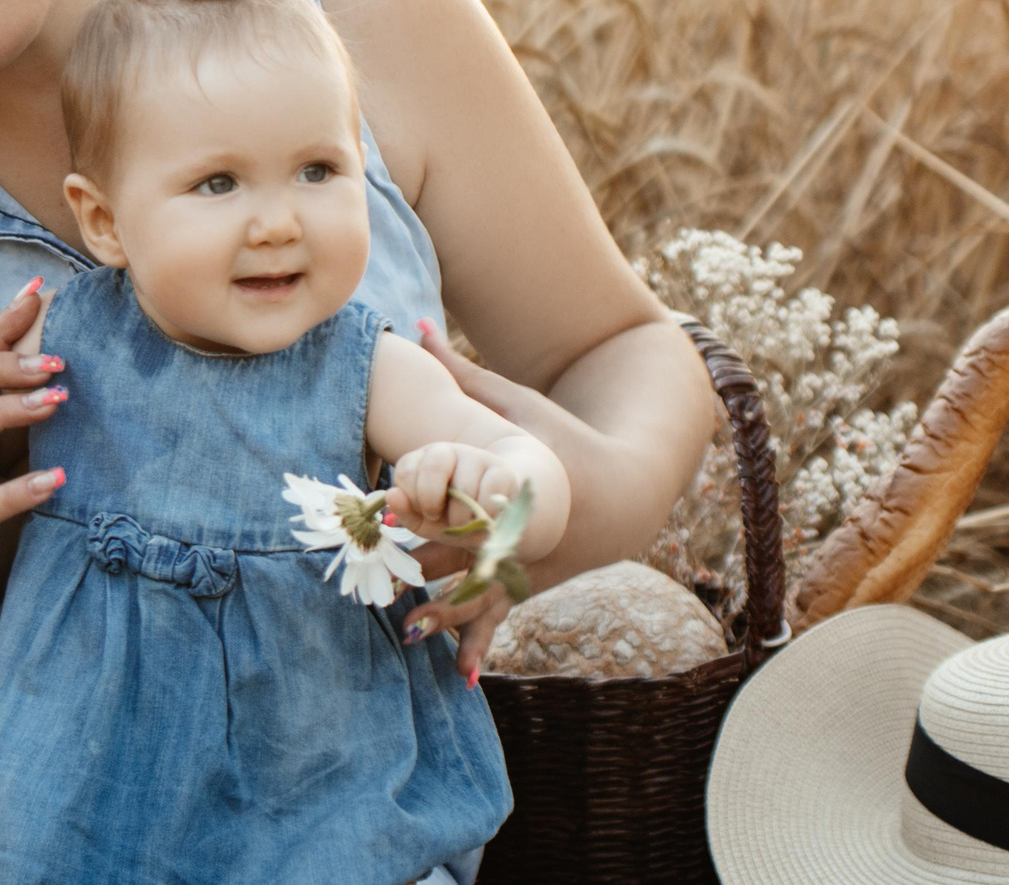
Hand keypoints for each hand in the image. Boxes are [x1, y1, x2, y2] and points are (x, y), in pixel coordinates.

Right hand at [0, 278, 70, 679]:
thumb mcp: (8, 478)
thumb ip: (32, 442)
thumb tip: (88, 400)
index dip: (0, 326)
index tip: (38, 290)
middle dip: (0, 362)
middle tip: (57, 354)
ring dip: (4, 411)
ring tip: (57, 400)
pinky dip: (18, 490)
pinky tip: (58, 481)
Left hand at [383, 442, 515, 541]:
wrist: (493, 515)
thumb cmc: (453, 517)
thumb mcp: (425, 522)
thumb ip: (405, 512)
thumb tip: (392, 495)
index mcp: (422, 460)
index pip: (406, 471)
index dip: (413, 499)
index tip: (424, 513)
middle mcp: (447, 452)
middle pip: (433, 467)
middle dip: (432, 500)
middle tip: (438, 518)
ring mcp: (476, 456)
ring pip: (464, 486)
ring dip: (462, 517)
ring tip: (465, 523)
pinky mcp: (501, 469)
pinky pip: (490, 492)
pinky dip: (485, 514)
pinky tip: (485, 519)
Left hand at [391, 318, 562, 682]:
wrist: (626, 491)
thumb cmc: (565, 439)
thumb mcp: (518, 405)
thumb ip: (465, 374)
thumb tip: (415, 327)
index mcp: (513, 486)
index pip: (458, 496)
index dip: (422, 504)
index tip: (383, 509)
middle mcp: (519, 530)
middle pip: (463, 549)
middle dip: (423, 564)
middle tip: (381, 578)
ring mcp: (526, 564)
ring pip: (479, 593)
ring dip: (445, 614)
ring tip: (408, 634)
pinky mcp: (528, 586)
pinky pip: (500, 619)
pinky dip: (480, 645)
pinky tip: (463, 680)